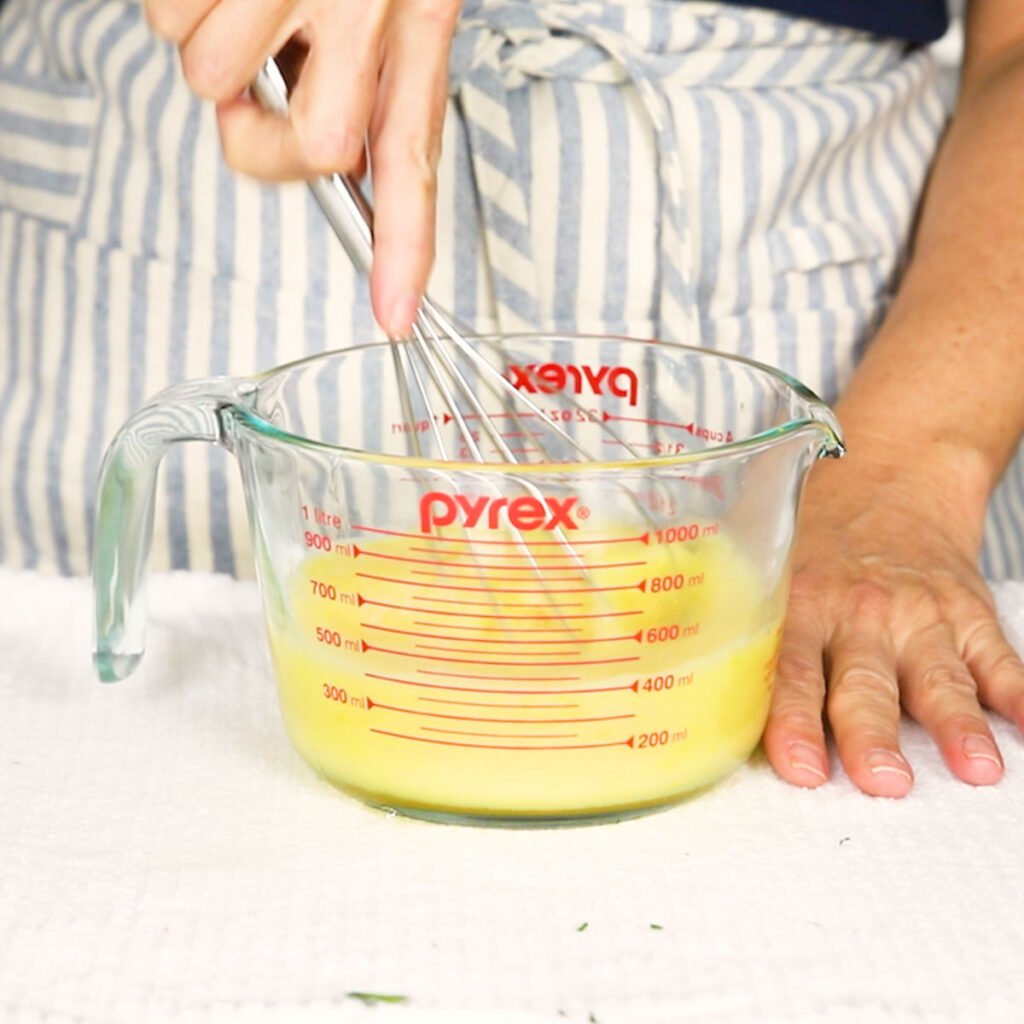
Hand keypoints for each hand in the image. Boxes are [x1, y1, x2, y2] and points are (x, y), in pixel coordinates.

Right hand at [144, 0, 461, 335]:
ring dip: (206, 33)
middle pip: (305, 149)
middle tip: (262, 61)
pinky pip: (167, 18)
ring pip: (209, 77)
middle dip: (262, 124)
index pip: (414, 156)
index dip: (407, 247)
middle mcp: (367, 9)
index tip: (396, 316)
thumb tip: (324, 156)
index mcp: (415, 20)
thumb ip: (364, 78)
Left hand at [764, 442, 1023, 796]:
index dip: (793, 723)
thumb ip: (741, 626)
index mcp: (800, 604)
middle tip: (881, 781)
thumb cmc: (816, 534)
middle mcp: (859, 612)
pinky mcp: (967, 610)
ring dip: (956, 724)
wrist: (890, 473)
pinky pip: (998, 656)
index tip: (802, 769)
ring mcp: (920, 613)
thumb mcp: (766, 566)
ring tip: (974, 767)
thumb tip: (697, 699)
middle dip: (871, 734)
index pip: (790, 672)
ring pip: (937, 676)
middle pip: (864, 683)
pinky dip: (1017, 693)